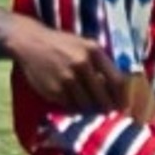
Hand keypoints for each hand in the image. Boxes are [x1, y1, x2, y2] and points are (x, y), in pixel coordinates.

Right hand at [6, 17, 127, 113]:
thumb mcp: (87, 45)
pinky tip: (76, 105)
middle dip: (108, 108)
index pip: (117, 81)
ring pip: (86, 104)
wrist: (30, 42)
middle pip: (102, 96)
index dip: (122, 97)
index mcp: (94, 52)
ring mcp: (66, 79)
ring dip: (91, 110)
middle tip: (110, 112)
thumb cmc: (63, 44)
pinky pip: (70, 106)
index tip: (124, 105)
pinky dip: (75, 108)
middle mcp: (81, 65)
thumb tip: (121, 84)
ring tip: (93, 110)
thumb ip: (102, 62)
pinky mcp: (52, 90)